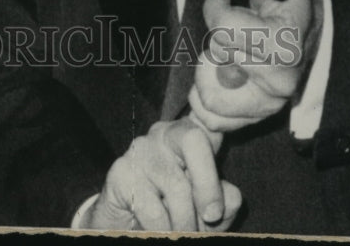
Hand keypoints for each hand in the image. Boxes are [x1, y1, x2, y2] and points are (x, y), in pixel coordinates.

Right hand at [82, 117, 240, 230]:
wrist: (130, 227)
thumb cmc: (178, 214)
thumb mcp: (209, 210)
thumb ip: (225, 202)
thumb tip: (229, 197)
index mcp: (192, 135)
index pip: (209, 116)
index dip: (219, 119)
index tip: (223, 157)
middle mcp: (165, 133)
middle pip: (194, 139)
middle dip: (208, 187)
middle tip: (210, 219)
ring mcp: (140, 149)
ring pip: (176, 186)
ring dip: (185, 222)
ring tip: (183, 233)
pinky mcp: (121, 172)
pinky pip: (152, 208)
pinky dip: (163, 230)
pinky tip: (160, 231)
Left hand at [188, 0, 322, 133]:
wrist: (303, 33)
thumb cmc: (287, 0)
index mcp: (284, 45)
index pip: (224, 27)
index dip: (215, 4)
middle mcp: (278, 82)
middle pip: (215, 58)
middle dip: (216, 38)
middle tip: (231, 30)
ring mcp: (267, 104)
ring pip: (210, 97)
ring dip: (206, 71)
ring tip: (222, 55)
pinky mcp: (254, 118)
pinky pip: (213, 121)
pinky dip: (203, 101)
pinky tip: (212, 77)